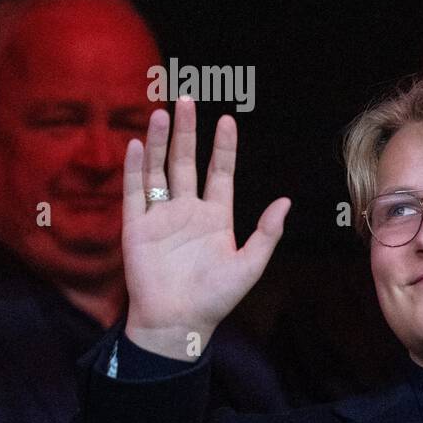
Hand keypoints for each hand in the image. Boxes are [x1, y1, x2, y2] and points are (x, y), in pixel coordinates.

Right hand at [122, 97, 289, 360]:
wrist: (179, 323)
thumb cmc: (216, 298)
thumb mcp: (250, 264)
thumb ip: (267, 232)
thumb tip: (287, 202)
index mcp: (216, 217)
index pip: (219, 172)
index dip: (223, 147)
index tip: (228, 120)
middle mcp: (187, 211)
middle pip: (185, 162)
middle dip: (186, 132)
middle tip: (186, 100)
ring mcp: (160, 217)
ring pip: (158, 170)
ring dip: (158, 142)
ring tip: (160, 113)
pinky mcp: (137, 228)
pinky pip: (135, 193)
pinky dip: (135, 169)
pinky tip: (136, 145)